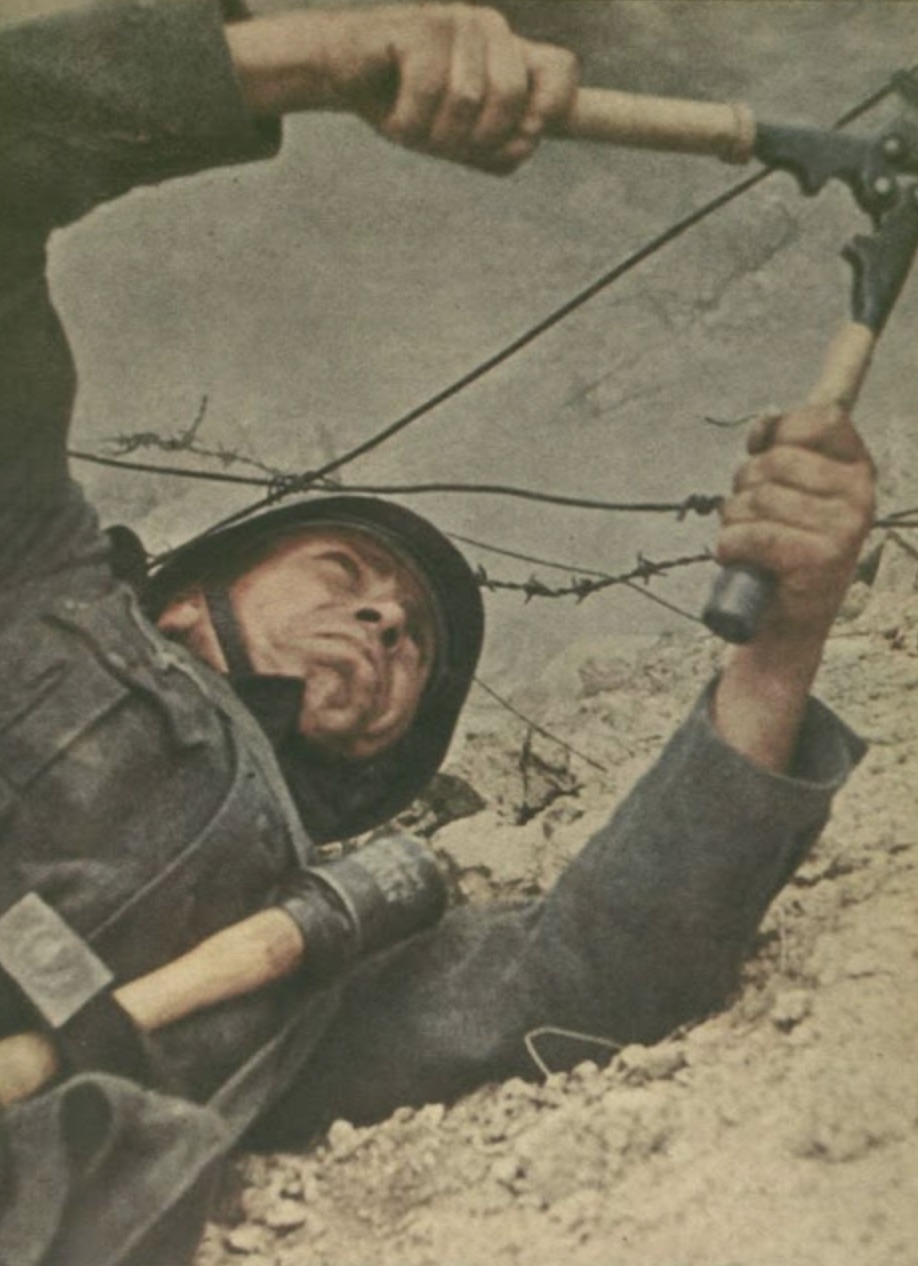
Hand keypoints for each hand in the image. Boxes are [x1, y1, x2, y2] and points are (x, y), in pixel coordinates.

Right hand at [227, 5, 578, 172]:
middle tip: (443, 144)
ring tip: (413, 128)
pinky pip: (428, 91)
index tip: (523, 135)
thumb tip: (528, 139)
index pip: (562, 72)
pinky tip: (393, 116)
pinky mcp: (418, 26)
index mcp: (512, 55)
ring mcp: (456, 21)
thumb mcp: (462, 140)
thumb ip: (502, 148)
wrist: (344, 78)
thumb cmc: (409, 106)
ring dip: (435, 135)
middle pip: (512, 99)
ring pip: (467, 100)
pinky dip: (408, 123)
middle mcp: (492, 30)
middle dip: (475, 140)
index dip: (551, 112)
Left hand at [711, 405, 874, 771]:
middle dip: (744, 485)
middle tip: (749, 516)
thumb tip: (763, 424)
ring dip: (733, 520)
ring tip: (745, 542)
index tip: (758, 451)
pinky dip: (728, 546)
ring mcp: (843, 528)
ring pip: (756, 497)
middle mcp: (859, 497)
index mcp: (858, 472)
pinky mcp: (818, 559)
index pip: (822, 418)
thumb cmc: (780, 550)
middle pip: (775, 459)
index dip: (780, 429)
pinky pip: (751, 533)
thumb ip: (781, 451)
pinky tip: (735, 558)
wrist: (786, 624)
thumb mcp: (788, 493)